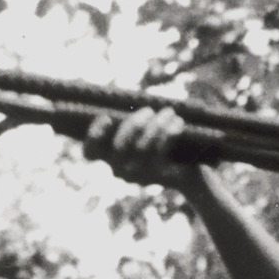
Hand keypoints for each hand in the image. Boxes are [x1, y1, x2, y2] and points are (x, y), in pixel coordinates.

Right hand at [79, 107, 205, 187]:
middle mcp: (119, 170)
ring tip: (169, 112)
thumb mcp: (144, 133)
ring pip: (142, 147)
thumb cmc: (161, 145)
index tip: (107, 117)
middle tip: (149, 110)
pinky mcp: (157, 177)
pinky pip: (160, 151)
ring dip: (156, 124)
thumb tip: (133, 102)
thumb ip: (133, 121)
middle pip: (119, 146)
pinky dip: (168, 132)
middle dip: (134, 123)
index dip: (94, 135)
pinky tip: (177, 122)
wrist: (188, 173)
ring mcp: (138, 176)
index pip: (90, 152)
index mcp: (109, 158)